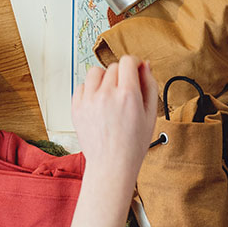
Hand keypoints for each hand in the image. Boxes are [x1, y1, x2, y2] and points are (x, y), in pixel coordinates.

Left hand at [69, 56, 157, 226]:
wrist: (111, 165)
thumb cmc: (133, 144)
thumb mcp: (151, 115)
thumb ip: (149, 86)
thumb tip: (144, 65)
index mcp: (128, 95)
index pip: (128, 61)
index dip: (134, 63)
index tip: (136, 70)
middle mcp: (106, 95)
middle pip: (113, 67)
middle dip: (121, 75)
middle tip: (125, 92)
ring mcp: (89, 101)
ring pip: (95, 72)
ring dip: (104, 78)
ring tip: (110, 94)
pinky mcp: (76, 107)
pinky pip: (81, 85)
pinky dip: (90, 90)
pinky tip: (98, 102)